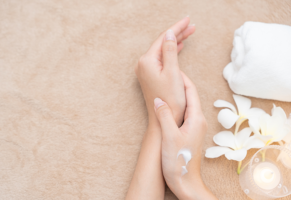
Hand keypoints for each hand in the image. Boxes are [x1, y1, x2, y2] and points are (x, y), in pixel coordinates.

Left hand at [135, 17, 194, 125]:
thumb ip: (170, 51)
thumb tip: (169, 34)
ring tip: (189, 33)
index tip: (188, 20)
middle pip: (162, 43)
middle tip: (192, 26)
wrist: (165, 118)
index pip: (163, 39)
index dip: (177, 28)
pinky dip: (171, 53)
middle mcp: (143, 64)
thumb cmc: (170, 99)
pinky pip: (162, 59)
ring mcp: (146, 70)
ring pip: (163, 50)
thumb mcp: (172, 72)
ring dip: (176, 42)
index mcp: (147, 61)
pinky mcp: (150, 75)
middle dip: (177, 33)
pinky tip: (178, 47)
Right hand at [154, 72, 216, 199]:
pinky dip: (177, 106)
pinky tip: (168, 106)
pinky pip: (185, 114)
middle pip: (191, 97)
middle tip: (169, 74)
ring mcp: (195, 127)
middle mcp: (198, 121)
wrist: (185, 181)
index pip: (191, 92)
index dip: (183, 79)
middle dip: (181, 84)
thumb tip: (159, 99)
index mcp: (196, 119)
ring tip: (167, 86)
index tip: (174, 69)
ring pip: (188, 105)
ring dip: (179, 95)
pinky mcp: (190, 133)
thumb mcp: (169, 136)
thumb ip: (164, 115)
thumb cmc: (179, 161)